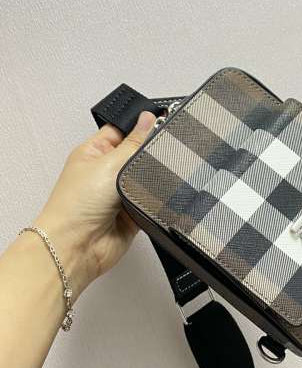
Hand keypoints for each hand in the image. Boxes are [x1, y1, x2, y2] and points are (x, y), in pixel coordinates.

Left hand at [34, 111, 155, 299]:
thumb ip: (134, 143)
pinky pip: (151, 200)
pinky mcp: (132, 213)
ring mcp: (119, 193)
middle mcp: (105, 172)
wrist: (76, 247)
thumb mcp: (108, 163)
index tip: (160, 123)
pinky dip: (155, 200)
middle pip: (137, 154)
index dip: (139, 127)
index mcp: (93, 153)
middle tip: (158, 154)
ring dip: (151, 181)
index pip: (122, 131)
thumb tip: (148, 119)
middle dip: (148, 157)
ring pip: (147, 178)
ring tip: (151, 180)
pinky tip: (154, 198)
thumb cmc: (75, 206)